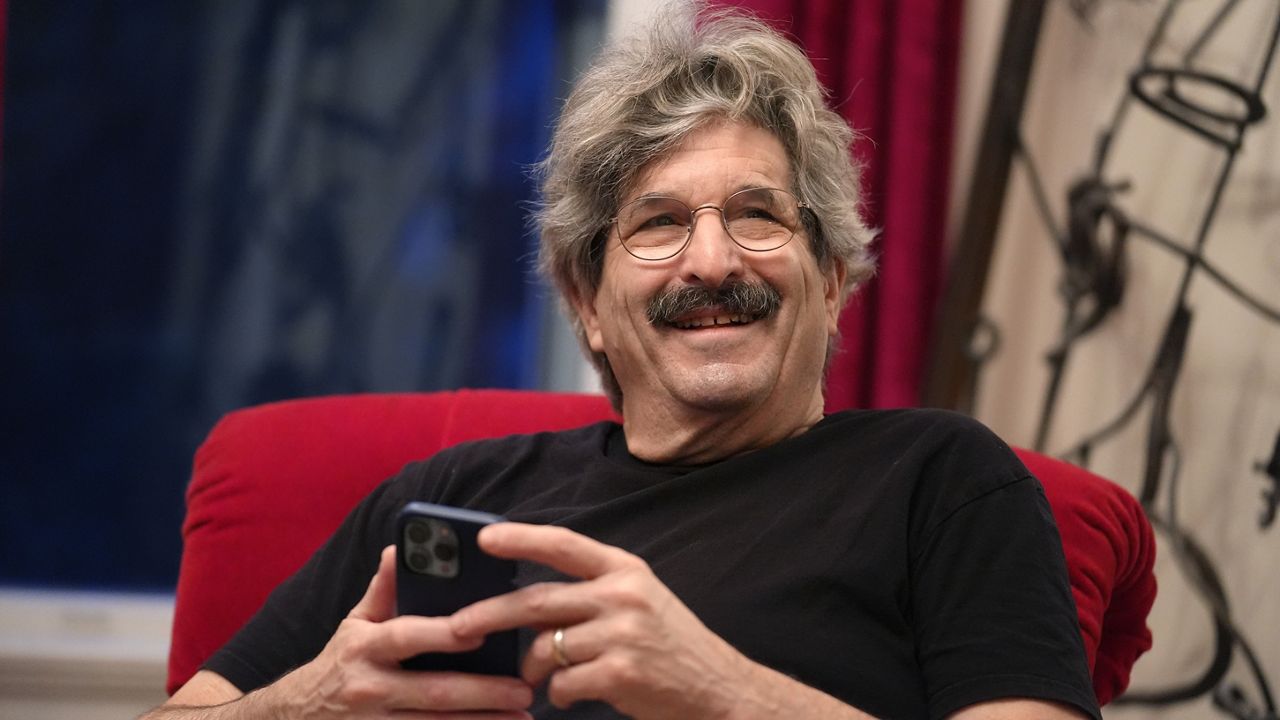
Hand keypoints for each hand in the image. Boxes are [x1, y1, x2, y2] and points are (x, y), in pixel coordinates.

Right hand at [276, 545, 533, 718]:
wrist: (293, 718)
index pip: (406, 636)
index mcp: (363, 647)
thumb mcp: (354, 625)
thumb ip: (383, 590)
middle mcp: (368, 688)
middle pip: (433, 691)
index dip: (443, 635)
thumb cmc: (339, 664)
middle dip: (483, 692)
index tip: (481, 634)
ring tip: (522, 716)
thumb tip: (401, 546)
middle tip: (524, 688)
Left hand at [449, 524, 755, 718]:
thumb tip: (523, 610)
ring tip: (544, 678)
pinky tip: (576, 695)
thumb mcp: (639, 603)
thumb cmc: (671, 647)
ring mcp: (622, 634)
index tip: (484, 538)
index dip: (521, 538)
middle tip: (458, 626)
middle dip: (489, 614)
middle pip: (537, 601)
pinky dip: (559, 694)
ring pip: (545, 649)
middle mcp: (623, 596)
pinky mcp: (620, 674)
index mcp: (626, 570)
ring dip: (533, 669)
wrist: (719, 689)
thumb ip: (589, 596)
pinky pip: (562, 684)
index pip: (564, 544)